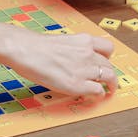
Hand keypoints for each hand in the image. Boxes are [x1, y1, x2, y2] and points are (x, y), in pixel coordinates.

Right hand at [0, 20, 116, 98]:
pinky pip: (98, 91)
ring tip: (110, 89)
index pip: (107, 48)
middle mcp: (88, 54)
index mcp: (84, 40)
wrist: (26, 50)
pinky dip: (99, 94)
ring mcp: (84, 69)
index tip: (105, 62)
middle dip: (108, 73)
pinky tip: (95, 96)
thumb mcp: (61, 40)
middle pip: (109, 65)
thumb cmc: (36, 46)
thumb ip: (72, 49)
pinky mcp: (78, 85)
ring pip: (109, 77)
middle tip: (107, 79)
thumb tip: (72, 58)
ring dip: (111, 84)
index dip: (107, 57)